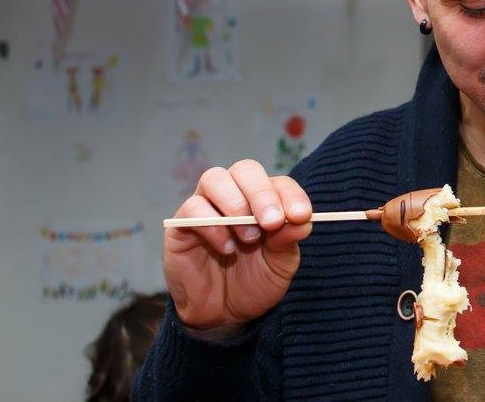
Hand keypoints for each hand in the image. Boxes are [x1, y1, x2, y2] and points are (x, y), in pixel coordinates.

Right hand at [164, 159, 312, 332]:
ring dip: (236, 204)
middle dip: (262, 193)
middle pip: (245, 170)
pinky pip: (192, 208)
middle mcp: (234, 196)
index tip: (301, 215)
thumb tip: (303, 221)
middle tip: (273, 222)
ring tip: (249, 237)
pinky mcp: (181, 225)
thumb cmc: (255, 282)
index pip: (278, 182)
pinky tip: (226, 248)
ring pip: (215, 179)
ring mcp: (206, 207)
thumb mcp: (280, 265)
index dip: (291, 195)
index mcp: (264, 201)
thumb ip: (288, 240)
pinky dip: (212, 225)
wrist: (223, 315)